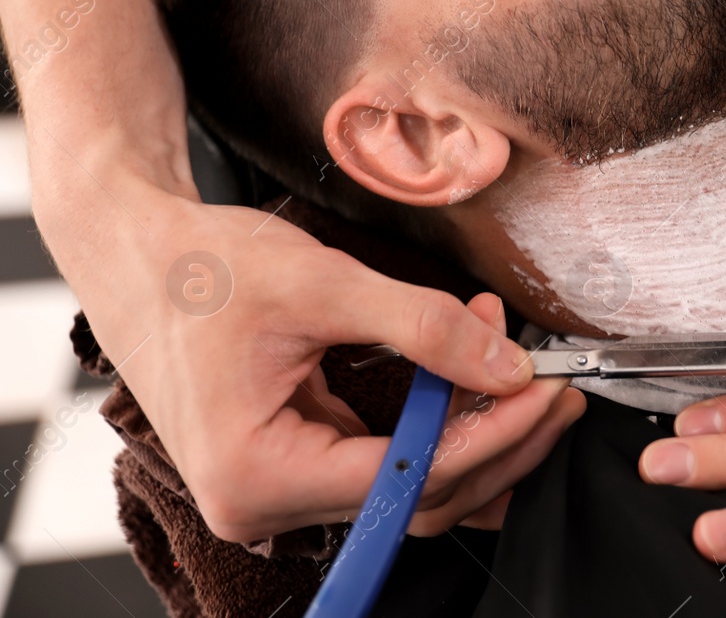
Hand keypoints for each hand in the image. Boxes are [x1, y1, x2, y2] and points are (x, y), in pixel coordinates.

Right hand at [79, 184, 578, 542]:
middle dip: (498, 438)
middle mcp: (263, 503)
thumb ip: (422, 327)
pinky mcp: (298, 461)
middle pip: (418, 498)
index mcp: (256, 475)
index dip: (492, 434)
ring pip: (411, 484)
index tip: (548, 388)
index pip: (409, 478)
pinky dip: (440, 421)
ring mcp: (280, 489)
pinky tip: (478, 377)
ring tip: (523, 367)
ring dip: (475, 428)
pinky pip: (389, 460)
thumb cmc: (202, 268)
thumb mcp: (323, 283)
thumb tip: (507, 366)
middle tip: (555, 382)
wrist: (139, 252)